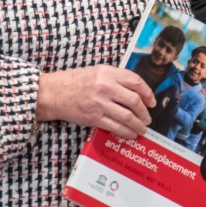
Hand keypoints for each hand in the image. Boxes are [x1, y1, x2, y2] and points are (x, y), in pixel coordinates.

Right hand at [36, 65, 155, 139]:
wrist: (53, 93)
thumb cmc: (75, 81)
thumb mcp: (97, 71)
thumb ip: (116, 78)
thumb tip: (136, 90)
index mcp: (108, 73)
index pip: (136, 81)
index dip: (148, 93)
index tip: (152, 101)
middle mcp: (106, 87)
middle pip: (134, 101)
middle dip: (145, 112)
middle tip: (148, 118)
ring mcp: (100, 104)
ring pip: (127, 116)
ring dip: (138, 125)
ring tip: (142, 129)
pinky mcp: (94, 118)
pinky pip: (115, 127)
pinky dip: (126, 132)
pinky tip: (130, 134)